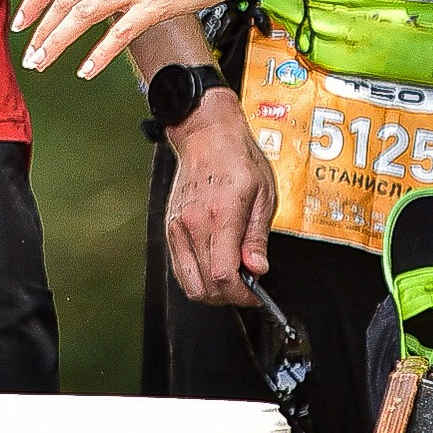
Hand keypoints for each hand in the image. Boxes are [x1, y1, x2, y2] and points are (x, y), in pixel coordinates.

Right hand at [164, 86, 274, 303]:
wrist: (205, 136)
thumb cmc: (237, 159)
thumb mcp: (263, 195)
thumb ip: (257, 237)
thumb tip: (257, 269)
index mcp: (221, 216)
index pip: (224, 275)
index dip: (242, 295)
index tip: (256, 294)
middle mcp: (194, 225)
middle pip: (205, 286)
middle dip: (229, 296)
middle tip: (247, 287)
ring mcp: (177, 228)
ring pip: (188, 283)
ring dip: (211, 291)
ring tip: (231, 279)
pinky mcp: (169, 228)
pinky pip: (179, 268)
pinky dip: (197, 278)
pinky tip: (214, 267)